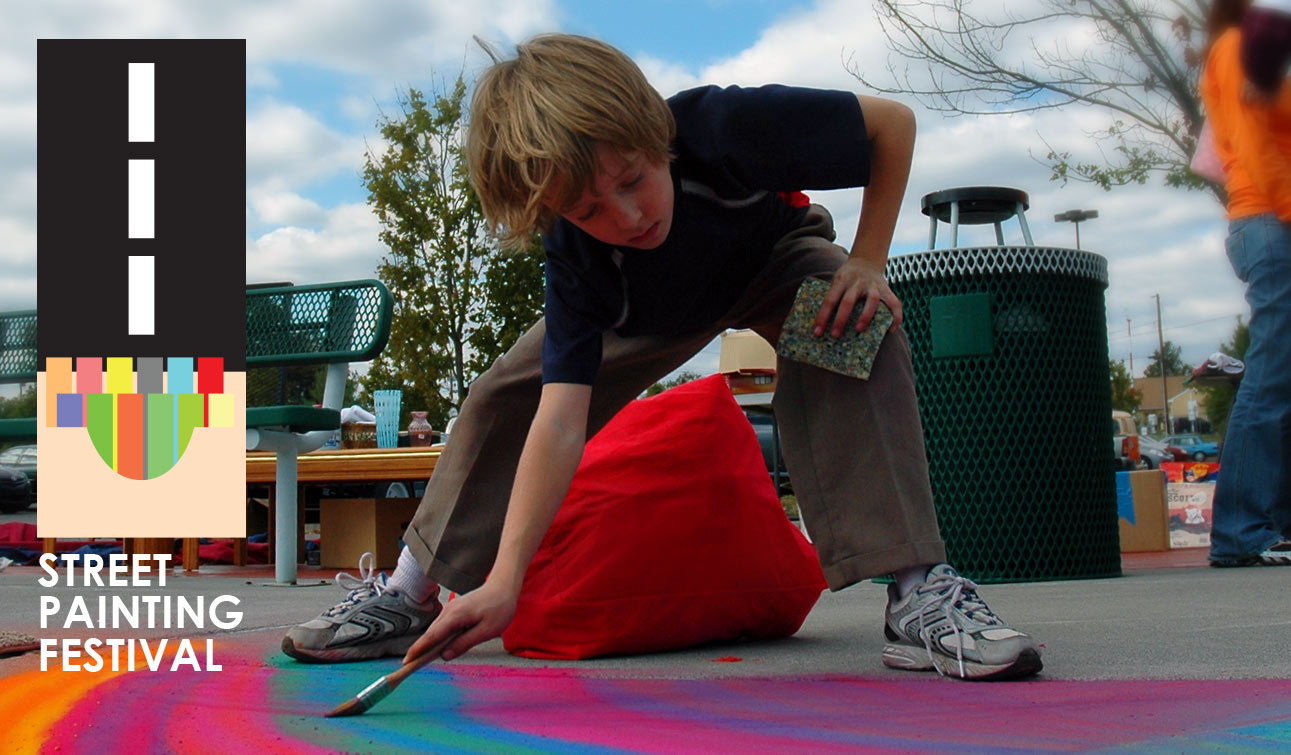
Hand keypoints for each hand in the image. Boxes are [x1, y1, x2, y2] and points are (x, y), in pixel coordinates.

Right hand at [402, 580, 518, 663]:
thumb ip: (465, 643)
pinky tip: (437, 647)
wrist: (503, 586)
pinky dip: (436, 637)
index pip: (432, 636)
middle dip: (418, 649)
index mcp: (456, 616)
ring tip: (419, 660)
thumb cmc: (499, 608)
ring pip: (435, 629)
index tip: (406, 661)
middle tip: (409, 666)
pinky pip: (442, 626)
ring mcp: (451, 609)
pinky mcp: (455, 610)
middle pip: (430, 633)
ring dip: (427, 644)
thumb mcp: (487, 631)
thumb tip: (445, 655)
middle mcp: (449, 611)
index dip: (418, 650)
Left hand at [811, 257, 903, 337]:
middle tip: (835, 335)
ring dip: (866, 316)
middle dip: (841, 319)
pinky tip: (891, 329)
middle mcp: (857, 281)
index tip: (817, 332)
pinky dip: (895, 316)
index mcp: (841, 280)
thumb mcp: (837, 282)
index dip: (822, 316)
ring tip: (859, 330)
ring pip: (872, 299)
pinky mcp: (886, 289)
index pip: (829, 299)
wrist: (866, 260)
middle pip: (848, 300)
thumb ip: (834, 298)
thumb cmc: (846, 278)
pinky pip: (894, 302)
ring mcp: (873, 284)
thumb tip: (825, 327)